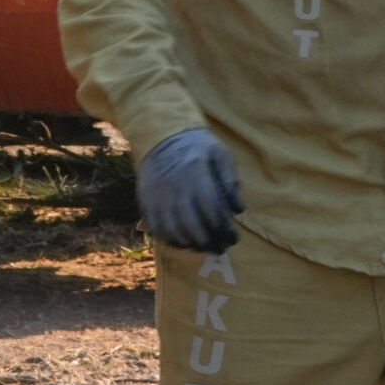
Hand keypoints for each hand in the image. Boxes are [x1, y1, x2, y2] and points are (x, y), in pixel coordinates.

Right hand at [137, 128, 242, 253]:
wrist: (161, 136)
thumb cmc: (197, 147)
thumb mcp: (220, 153)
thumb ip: (230, 180)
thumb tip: (238, 210)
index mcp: (195, 172)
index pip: (211, 208)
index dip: (223, 227)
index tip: (233, 237)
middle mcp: (174, 186)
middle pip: (191, 224)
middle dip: (208, 241)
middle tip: (220, 248)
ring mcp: (157, 195)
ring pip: (173, 229)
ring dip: (190, 243)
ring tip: (203, 246)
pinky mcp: (146, 201)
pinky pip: (156, 228)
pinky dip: (170, 239)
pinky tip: (183, 241)